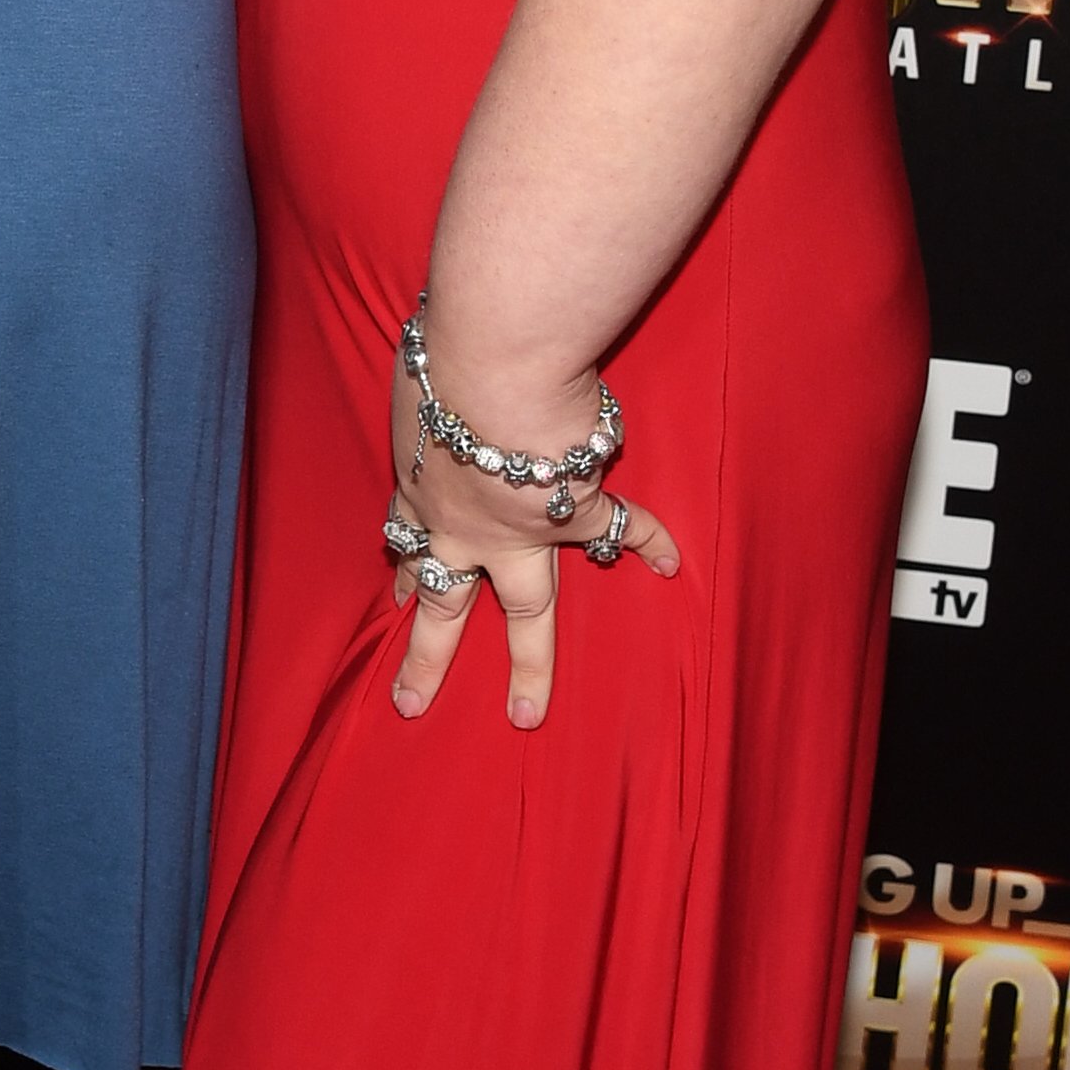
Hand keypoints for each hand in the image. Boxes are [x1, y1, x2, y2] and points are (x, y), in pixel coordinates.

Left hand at [386, 344, 679, 731]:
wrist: (495, 364)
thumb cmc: (444, 356)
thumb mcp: (420, 380)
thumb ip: (434, 385)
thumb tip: (441, 356)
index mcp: (422, 490)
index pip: (411, 542)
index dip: (409, 572)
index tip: (400, 596)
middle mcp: (466, 528)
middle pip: (446, 607)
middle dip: (428, 659)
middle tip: (411, 705)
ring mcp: (521, 532)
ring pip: (527, 612)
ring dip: (528, 666)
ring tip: (526, 712)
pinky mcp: (575, 512)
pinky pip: (622, 528)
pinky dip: (651, 540)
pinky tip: (670, 564)